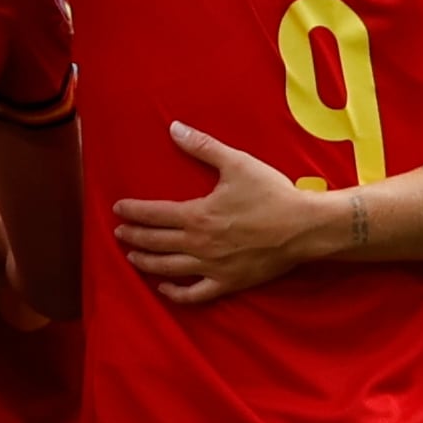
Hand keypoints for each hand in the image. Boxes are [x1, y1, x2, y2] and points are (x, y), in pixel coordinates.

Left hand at [111, 121, 335, 303]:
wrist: (303, 227)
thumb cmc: (271, 194)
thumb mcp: (236, 164)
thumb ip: (202, 146)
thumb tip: (174, 128)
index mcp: (197, 215)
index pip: (153, 214)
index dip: (133, 212)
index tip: (118, 209)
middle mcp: (198, 244)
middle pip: (155, 242)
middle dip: (133, 237)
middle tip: (119, 233)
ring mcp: (211, 267)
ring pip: (168, 269)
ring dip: (145, 262)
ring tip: (132, 257)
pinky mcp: (227, 283)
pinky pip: (194, 294)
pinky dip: (175, 293)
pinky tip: (164, 287)